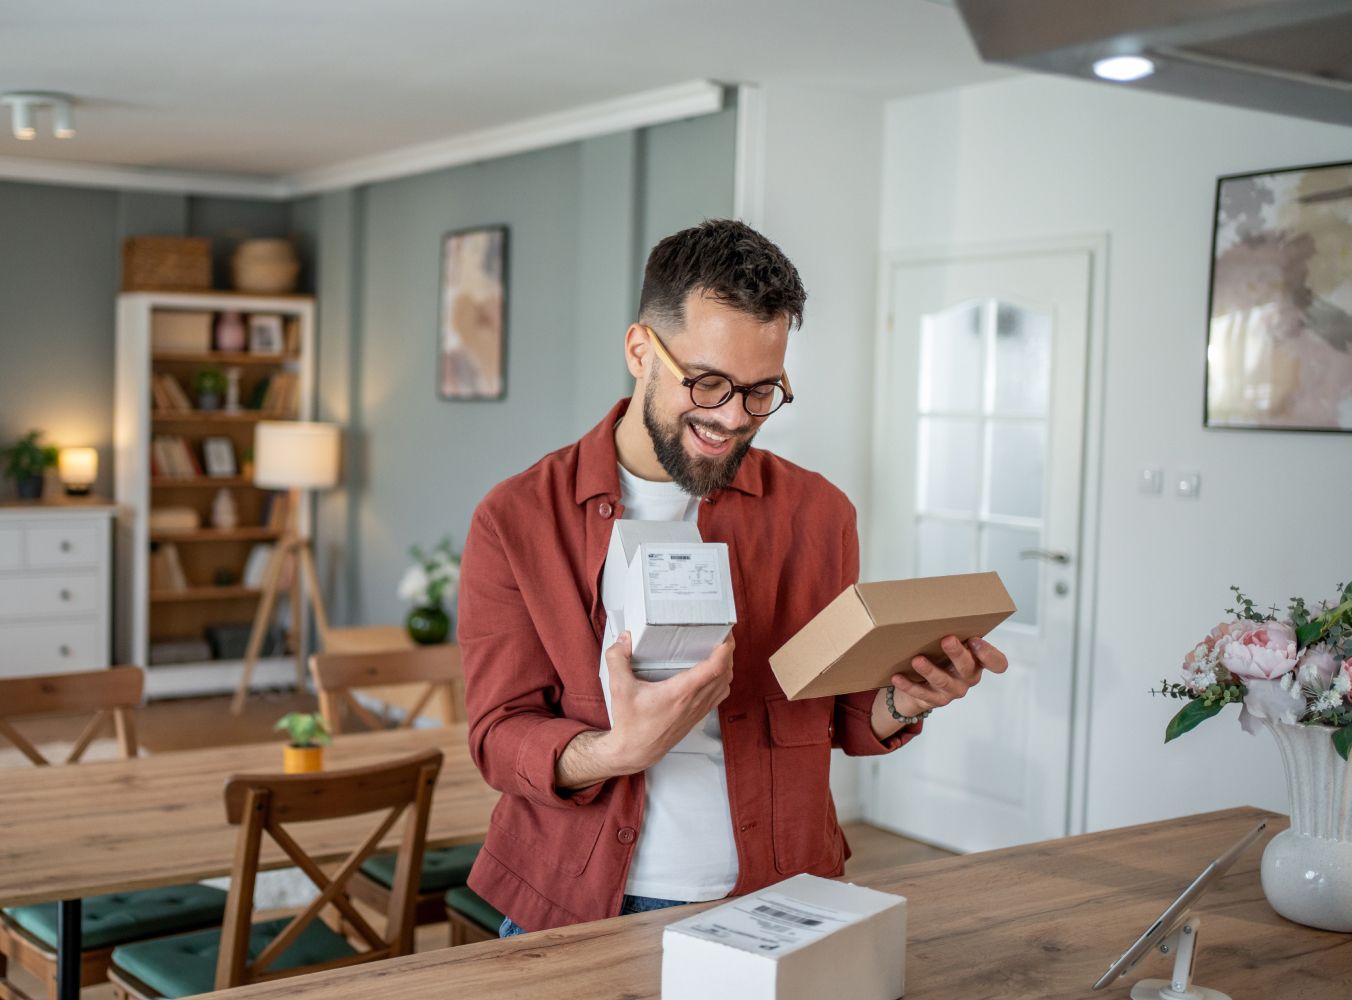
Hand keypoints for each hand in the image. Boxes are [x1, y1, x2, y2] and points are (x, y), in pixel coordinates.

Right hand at [598, 631, 734, 773]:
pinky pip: (718, 696)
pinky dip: (722, 682)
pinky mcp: (696, 717)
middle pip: (725, 674)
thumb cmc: (631, 724)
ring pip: (725, 685)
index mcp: (680, 693)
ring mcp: (697, 711)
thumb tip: (623, 639)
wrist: (635, 751)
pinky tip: (714, 675)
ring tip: (721, 652)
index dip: (725, 650)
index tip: (726, 636)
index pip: (714, 669)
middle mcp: (693, 702)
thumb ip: (617, 659)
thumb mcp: (619, 689)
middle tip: (724, 636)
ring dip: (727, 667)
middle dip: (728, 653)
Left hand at [886, 635, 1008, 719]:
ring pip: (943, 681)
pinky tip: (897, 677)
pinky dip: (909, 685)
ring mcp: (953, 691)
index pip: (997, 663)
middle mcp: (968, 677)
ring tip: (917, 660)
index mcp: (977, 661)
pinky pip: (921, 693)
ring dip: (930, 670)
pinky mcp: (935, 700)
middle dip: (957, 654)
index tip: (975, 639)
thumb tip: (931, 605)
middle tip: (947, 639)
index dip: (989, 654)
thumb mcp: (948, 644)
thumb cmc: (939, 656)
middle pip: (968, 668)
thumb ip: (950, 630)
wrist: (922, 686)